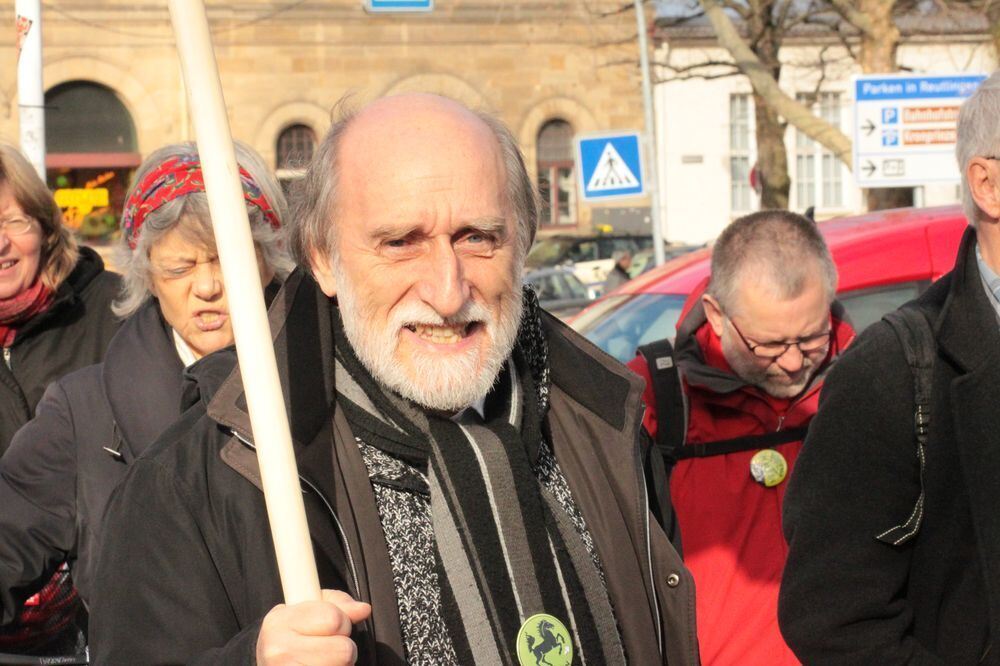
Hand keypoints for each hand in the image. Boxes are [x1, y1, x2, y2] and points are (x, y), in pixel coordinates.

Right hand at [255, 589, 371, 664]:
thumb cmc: (293, 631)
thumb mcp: (311, 606)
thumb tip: (363, 609)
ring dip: (340, 664)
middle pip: (344, 650)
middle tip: (330, 646)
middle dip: (344, 647)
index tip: (333, 625)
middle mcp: (279, 650)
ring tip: (324, 658)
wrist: (268, 659)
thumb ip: (339, 604)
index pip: (334, 619)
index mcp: (281, 621)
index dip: (343, 621)